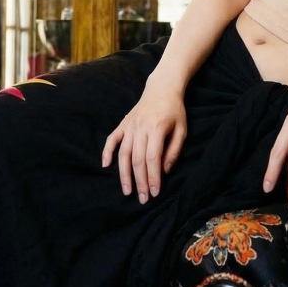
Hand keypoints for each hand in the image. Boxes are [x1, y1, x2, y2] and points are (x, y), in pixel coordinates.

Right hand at [101, 71, 186, 202]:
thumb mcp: (182, 129)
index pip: (153, 158)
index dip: (153, 177)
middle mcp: (141, 128)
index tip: (155, 192)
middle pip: (138, 160)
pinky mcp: (123, 124)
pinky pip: (112, 139)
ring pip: (124, 154)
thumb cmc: (175, 110)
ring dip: (124, 174)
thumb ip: (174, 150)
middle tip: (143, 198)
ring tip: (127, 191)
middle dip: (140, 181)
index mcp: (157, 128)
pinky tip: (105, 165)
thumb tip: (164, 171)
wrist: (162, 88)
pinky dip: (107, 151)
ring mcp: (130, 126)